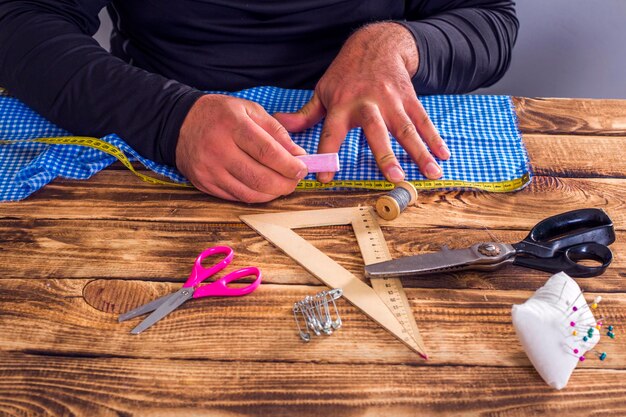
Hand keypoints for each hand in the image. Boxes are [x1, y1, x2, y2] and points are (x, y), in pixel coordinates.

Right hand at [176, 94, 307, 202]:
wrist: (181, 123)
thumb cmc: (220, 115)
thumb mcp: (250, 110)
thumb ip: (276, 131)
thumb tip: (298, 154)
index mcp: (234, 125)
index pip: (267, 152)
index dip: (289, 165)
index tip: (302, 169)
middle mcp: (219, 149)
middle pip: (259, 177)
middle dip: (284, 184)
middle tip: (295, 180)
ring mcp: (210, 169)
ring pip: (249, 193)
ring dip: (272, 193)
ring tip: (282, 185)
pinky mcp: (204, 183)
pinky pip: (236, 197)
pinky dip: (255, 196)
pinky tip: (264, 188)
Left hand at [274, 22, 449, 182]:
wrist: (376, 45)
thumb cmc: (346, 75)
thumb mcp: (323, 91)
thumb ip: (305, 115)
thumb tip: (279, 126)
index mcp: (342, 105)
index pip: (332, 132)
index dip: (328, 154)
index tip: (325, 178)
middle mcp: (368, 104)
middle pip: (377, 131)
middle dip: (385, 155)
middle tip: (394, 177)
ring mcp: (392, 101)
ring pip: (407, 129)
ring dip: (420, 152)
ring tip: (431, 173)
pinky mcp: (410, 99)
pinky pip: (424, 120)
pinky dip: (435, 139)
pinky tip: (444, 156)